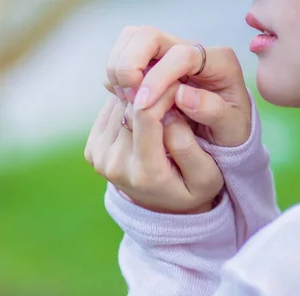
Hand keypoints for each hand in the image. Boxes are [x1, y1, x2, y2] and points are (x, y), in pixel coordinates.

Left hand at [84, 84, 223, 214]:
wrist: (160, 209)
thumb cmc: (191, 190)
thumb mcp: (206, 175)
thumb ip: (188, 145)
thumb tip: (168, 114)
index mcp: (144, 173)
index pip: (144, 115)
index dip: (161, 91)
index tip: (179, 82)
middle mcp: (115, 166)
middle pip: (129, 107)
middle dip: (150, 90)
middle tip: (170, 84)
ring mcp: (100, 159)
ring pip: (117, 106)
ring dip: (137, 94)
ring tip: (159, 94)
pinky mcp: (92, 151)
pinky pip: (109, 112)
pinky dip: (126, 103)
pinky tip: (144, 105)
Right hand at [104, 26, 250, 146]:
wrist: (224, 135)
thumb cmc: (230, 133)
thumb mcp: (232, 129)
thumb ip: (214, 111)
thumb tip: (182, 95)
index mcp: (218, 62)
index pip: (181, 55)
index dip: (158, 78)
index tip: (143, 105)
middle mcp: (191, 50)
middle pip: (148, 36)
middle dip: (130, 64)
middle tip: (129, 97)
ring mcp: (169, 54)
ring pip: (131, 40)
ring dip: (119, 69)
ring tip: (126, 100)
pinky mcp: (151, 64)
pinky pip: (122, 57)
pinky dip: (115, 77)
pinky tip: (124, 99)